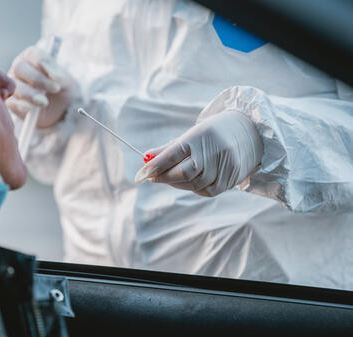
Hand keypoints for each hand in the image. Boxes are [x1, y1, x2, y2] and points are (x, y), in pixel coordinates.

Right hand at [7, 46, 77, 127]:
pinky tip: (32, 109)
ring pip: (14, 84)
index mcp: (33, 58)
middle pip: (19, 67)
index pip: (33, 54)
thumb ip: (60, 75)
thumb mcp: (68, 82)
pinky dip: (22, 105)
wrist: (61, 113)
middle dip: (38, 79)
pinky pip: (11, 101)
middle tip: (55, 89)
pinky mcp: (11, 102)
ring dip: (30, 94)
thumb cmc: (63, 91)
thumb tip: (52, 74)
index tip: (56, 76)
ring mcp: (13, 84)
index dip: (44, 63)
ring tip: (45, 102)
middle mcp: (20, 68)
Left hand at [135, 111, 262, 196]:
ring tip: (170, 175)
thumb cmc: (212, 134)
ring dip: (176, 183)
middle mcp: (213, 152)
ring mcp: (223, 167)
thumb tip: (145, 158)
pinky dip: (192, 187)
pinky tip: (189, 180)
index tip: (140, 175)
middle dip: (163, 177)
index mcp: (200, 136)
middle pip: (182, 173)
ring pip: (192, 184)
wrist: (249, 133)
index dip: (154, 166)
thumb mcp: (190, 135)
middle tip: (151, 176)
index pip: (172, 154)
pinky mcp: (229, 181)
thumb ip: (167, 149)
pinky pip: (204, 191)